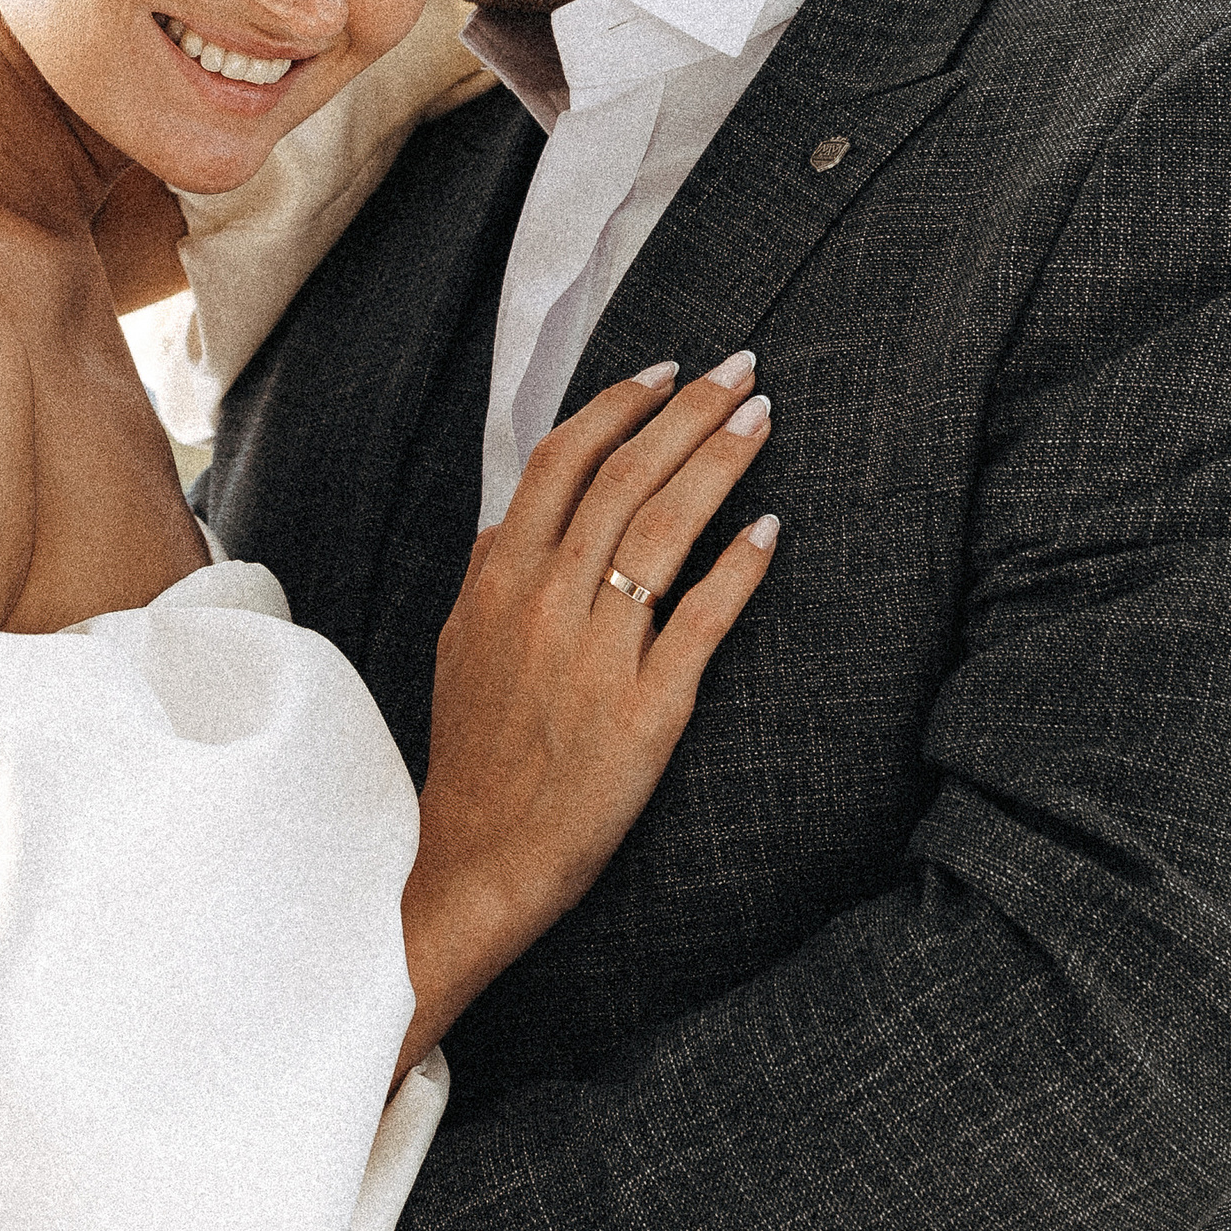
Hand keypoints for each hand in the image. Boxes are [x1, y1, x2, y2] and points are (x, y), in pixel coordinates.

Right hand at [396, 358, 777, 1077]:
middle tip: (740, 370)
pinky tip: (770, 528)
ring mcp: (597, 654)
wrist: (480, 860)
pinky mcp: (646, 709)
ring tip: (761, 419)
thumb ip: (488, 574)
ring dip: (718, 463)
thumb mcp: (460, 647)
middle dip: (688, 413)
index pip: (562, 461)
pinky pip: (701, 621)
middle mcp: (546, 603)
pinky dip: (738, 567)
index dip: (618, 406)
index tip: (668, 372)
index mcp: (499, 580)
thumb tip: (511, 519)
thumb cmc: (475, 757)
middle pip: (624, 478)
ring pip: (664, 530)